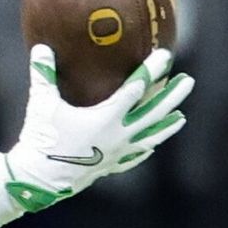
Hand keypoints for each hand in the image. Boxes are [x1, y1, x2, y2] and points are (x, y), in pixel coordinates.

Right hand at [3, 45, 191, 208]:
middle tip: (188, 81)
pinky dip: (146, 148)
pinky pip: (135, 156)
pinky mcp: (109, 166)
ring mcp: (117, 153)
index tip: (165, 55)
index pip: (136, 88)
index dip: (151, 70)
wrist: (38, 180)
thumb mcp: (41, 104)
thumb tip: (40, 48)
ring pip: (151, 137)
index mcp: (107, 117)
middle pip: (154, 112)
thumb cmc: (41, 139)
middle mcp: (119, 135)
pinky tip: (152, 146)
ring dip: (167, 125)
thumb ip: (44, 75)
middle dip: (172, 95)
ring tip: (181, 116)